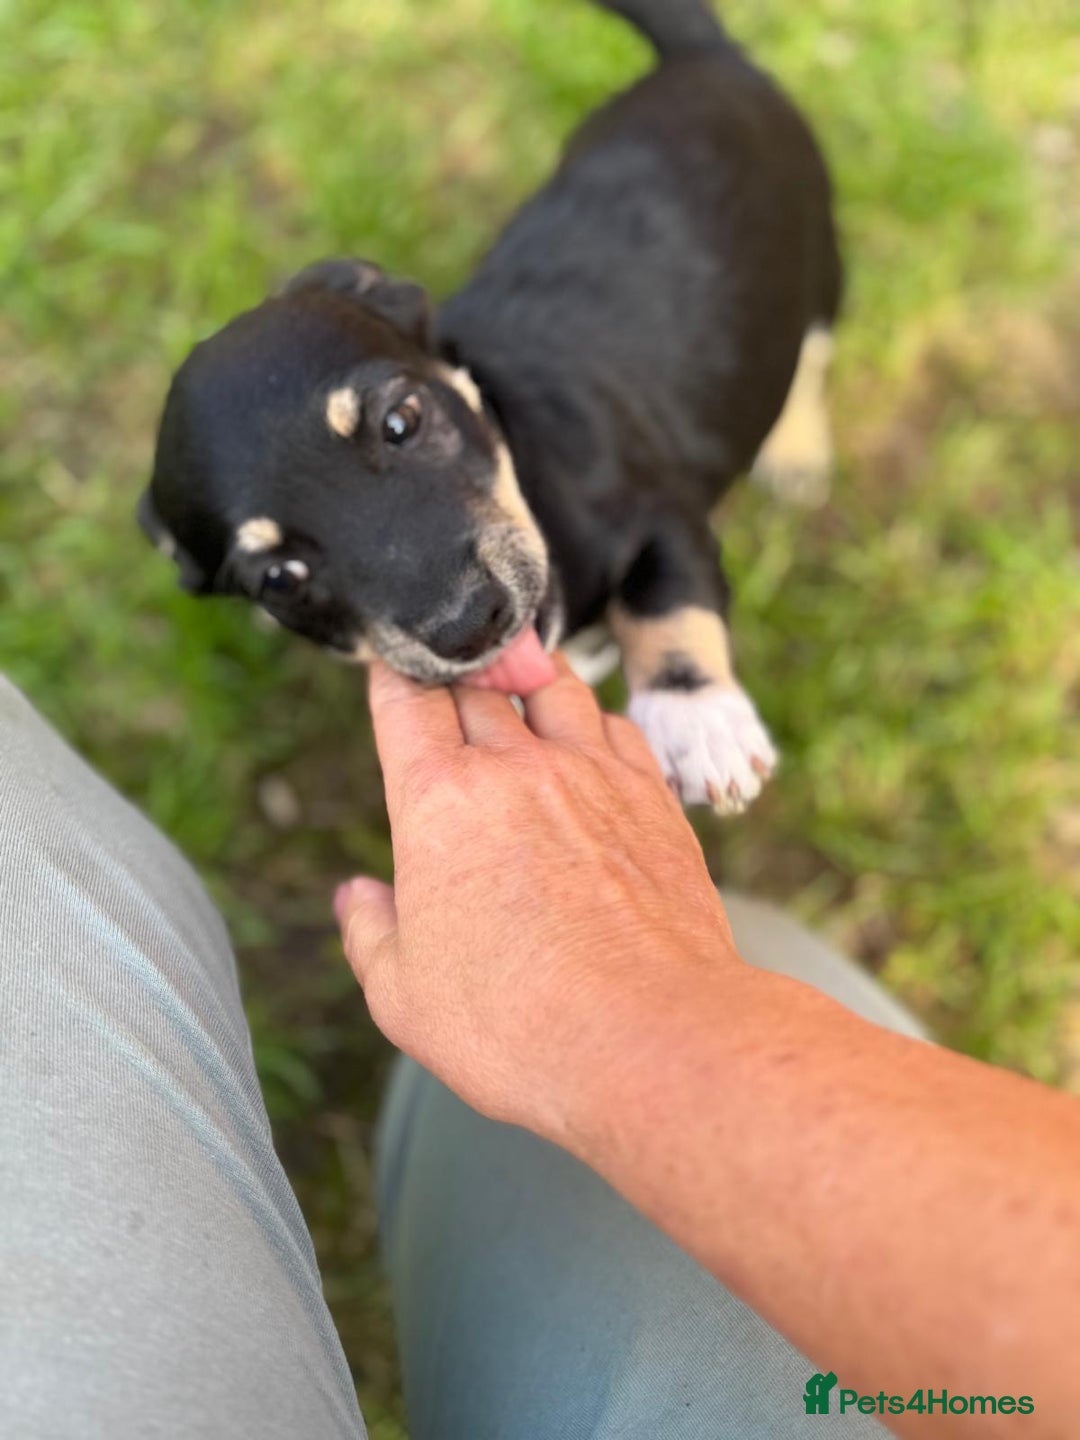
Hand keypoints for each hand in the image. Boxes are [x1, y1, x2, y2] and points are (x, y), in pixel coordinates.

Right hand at [334, 657, 743, 1143]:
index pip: (407, 699)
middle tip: (447, 678)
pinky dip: (592, 720)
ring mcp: (592, 774)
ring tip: (516, 682)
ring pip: (554, 686)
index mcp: (438, 801)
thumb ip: (370, 933)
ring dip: (527, 678)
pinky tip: (588, 740)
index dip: (394, 675)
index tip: (391, 669)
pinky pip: (616, 726)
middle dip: (454, 676)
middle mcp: (516, 768)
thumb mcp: (405, 997)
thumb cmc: (518, 1027)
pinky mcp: (653, 796)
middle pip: (476, 685)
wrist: (651, 1038)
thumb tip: (356, 896)